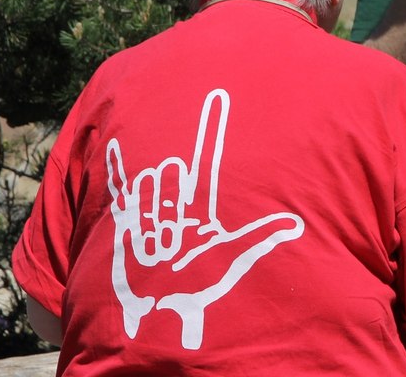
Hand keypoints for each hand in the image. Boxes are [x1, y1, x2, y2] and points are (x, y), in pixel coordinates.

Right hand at [105, 89, 304, 349]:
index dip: (212, 127)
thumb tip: (295, 222)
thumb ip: (260, 236)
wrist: (157, 312)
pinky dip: (114, 167)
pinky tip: (111, 145)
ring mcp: (151, 210)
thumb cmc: (198, 287)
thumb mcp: (231, 256)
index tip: (219, 94)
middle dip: (171, 200)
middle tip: (175, 236)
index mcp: (203, 204)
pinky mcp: (126, 219)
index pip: (208, 157)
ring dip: (151, 219)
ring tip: (158, 248)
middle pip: (173, 177)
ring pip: (148, 193)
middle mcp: (178, 202)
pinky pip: (119, 187)